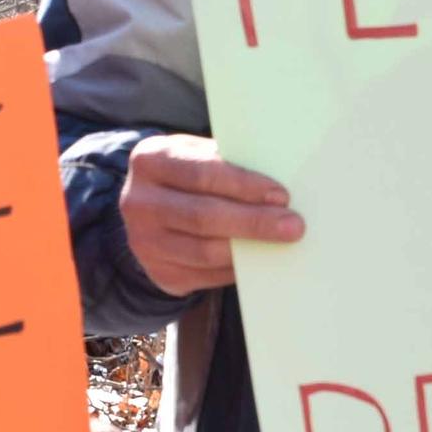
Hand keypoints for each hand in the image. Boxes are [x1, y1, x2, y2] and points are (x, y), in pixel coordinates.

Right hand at [119, 134, 301, 295]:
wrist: (149, 209)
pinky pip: (205, 275)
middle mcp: (139, 202)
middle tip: (292, 225)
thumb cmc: (186, 175)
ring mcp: (145, 242)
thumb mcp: (196, 155)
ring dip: (249, 249)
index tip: (281, 195)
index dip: (243, 186)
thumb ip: (228, 164)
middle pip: (203, 216)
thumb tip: (276, 188)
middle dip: (253, 222)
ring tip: (282, 242)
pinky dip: (237, 268)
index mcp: (150, 160)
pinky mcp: (159, 273)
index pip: (202, 174)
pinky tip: (259, 258)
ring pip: (204, 251)